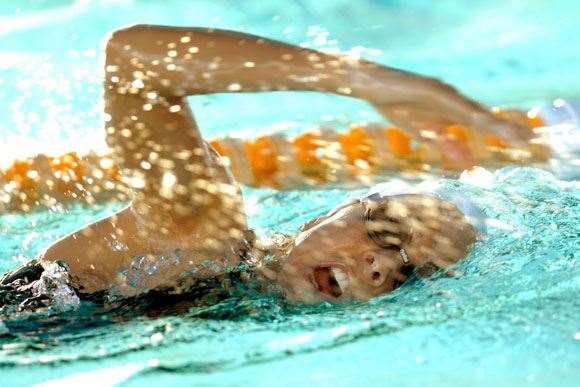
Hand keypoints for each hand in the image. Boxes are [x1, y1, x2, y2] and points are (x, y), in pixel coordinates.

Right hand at [365, 69, 532, 168]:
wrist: (372, 85)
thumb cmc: (397, 106)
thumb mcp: (425, 132)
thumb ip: (447, 145)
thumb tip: (469, 163)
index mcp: (452, 111)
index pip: (481, 123)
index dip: (502, 132)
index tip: (522, 141)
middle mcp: (452, 100)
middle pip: (482, 116)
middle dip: (505, 129)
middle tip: (528, 140)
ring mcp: (442, 93)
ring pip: (471, 110)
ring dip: (492, 123)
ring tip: (511, 134)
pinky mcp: (430, 88)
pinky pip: (448, 102)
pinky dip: (465, 111)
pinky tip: (478, 119)